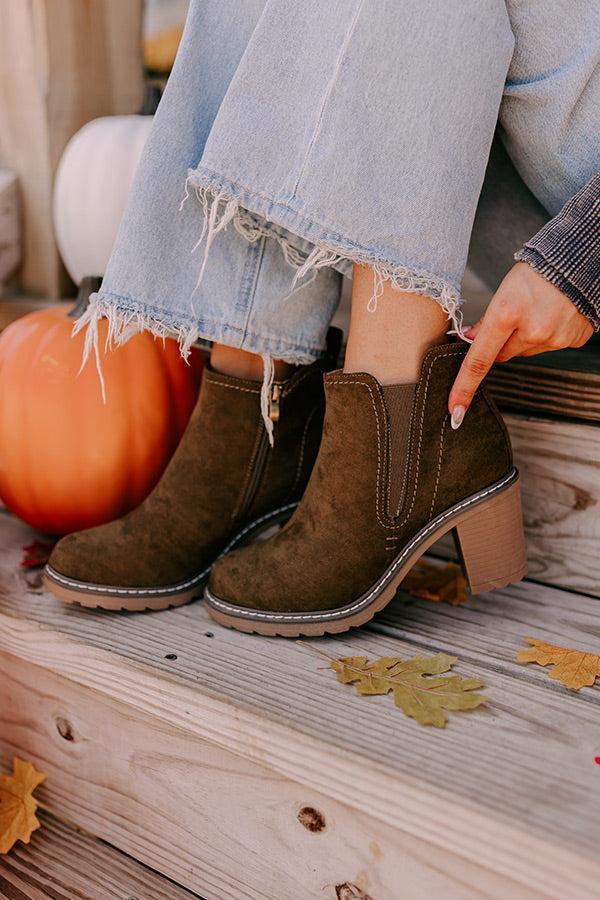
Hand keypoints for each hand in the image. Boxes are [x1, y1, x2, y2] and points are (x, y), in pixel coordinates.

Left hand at [448, 261, 593, 427]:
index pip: (478, 360)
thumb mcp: (504, 291)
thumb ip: (487, 321)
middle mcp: (532, 330)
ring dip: (527, 337)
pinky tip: (554, 314)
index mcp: (506, 314)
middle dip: (503, 342)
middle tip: (514, 318)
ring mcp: (555, 338)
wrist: (578, 261)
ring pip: (527, 351)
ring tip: (537, 310)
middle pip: (504, 354)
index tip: (455, 409)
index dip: (464, 387)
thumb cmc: (538, 271)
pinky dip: (549, 334)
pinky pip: (550, 346)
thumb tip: (470, 339)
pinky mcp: (573, 340)